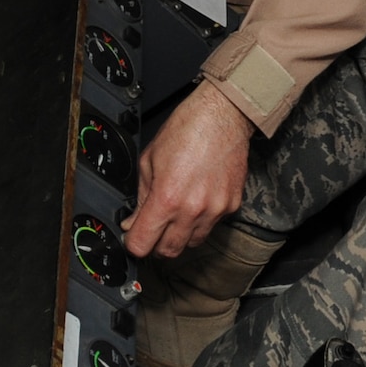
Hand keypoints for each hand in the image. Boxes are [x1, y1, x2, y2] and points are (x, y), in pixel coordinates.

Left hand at [124, 84, 256, 259]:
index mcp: (167, 198)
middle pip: (169, 251)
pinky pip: (212, 225)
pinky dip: (202, 219)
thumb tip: (133, 221)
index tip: (134, 236)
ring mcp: (215, 209)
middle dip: (156, 243)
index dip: (134, 241)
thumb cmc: (186, 130)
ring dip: (181, 234)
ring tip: (178, 211)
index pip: (143, 244)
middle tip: (154, 227)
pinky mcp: (232, 205)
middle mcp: (192, 209)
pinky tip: (198, 199)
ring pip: (192, 243)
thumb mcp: (149, 160)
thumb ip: (141, 196)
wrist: (222, 115)